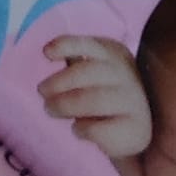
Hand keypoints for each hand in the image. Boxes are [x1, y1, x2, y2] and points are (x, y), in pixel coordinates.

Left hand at [38, 34, 152, 160]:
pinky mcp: (133, 127)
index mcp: (114, 53)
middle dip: (58, 82)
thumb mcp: (93, 73)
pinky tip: (78, 130)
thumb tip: (47, 51)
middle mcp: (126, 73)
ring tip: (50, 109)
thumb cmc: (104, 95)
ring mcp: (133, 100)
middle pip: (86, 72)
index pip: (88, 44)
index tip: (47, 52)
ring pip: (92, 100)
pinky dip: (81, 129)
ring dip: (64, 105)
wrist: (134, 131)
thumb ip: (75, 62)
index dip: (66, 46)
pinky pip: (98, 128)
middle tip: (42, 91)